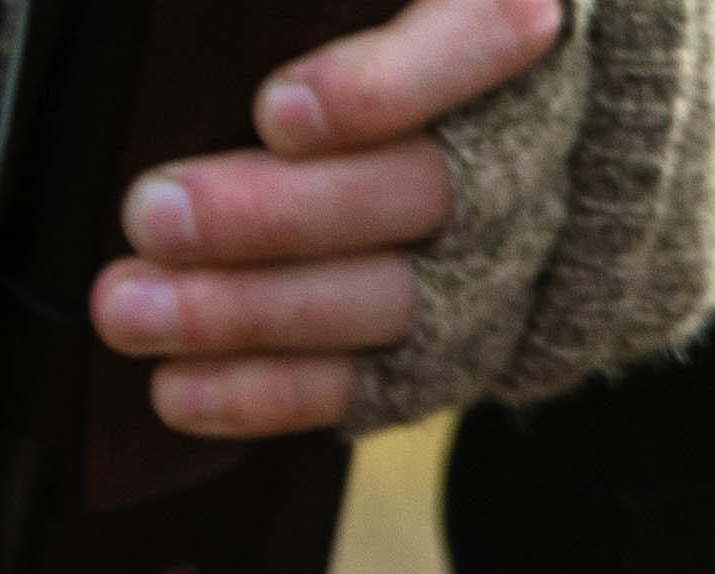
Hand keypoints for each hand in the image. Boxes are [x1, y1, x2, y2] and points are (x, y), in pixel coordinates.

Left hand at [87, 0, 562, 435]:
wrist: (586, 143)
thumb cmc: (459, 25)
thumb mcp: (442, 0)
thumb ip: (398, 12)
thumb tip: (273, 5)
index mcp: (528, 23)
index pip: (481, 42)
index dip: (385, 88)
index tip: (278, 111)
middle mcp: (531, 154)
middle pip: (411, 192)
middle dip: (271, 214)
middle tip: (149, 212)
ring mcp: (497, 265)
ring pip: (379, 297)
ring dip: (243, 312)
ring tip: (128, 309)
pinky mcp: (454, 348)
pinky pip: (361, 382)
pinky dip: (264, 394)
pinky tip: (175, 390)